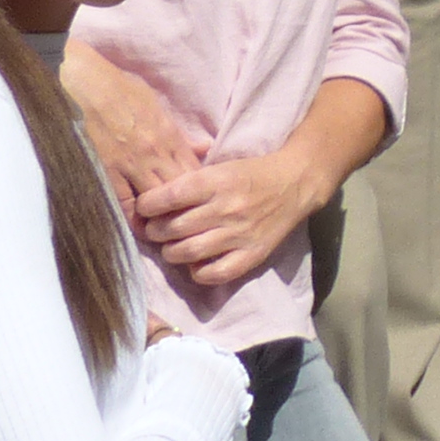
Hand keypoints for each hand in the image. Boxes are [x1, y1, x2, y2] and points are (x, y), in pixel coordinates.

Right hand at [63, 41, 205, 211]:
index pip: (194, 172)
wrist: (86, 83)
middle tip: (187, 225)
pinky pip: (124, 202)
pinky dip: (133, 218)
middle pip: (179, 191)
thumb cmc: (121, 90)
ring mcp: (130, 164)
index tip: (200, 204)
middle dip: (185, 209)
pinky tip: (138, 227)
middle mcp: (154, 153)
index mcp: (168, 136)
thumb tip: (205, 148)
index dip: (199, 191)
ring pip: (155, 201)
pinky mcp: (107, 171)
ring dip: (161, 217)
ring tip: (165, 232)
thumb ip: (181, 134)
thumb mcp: (157, 106)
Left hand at [132, 141, 337, 296]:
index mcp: (217, 181)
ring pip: (188, 252)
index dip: (148, 205)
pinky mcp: (252, 254)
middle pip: (174, 227)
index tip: (143, 208)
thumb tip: (154, 200)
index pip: (170, 196)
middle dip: (155, 231)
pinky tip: (195, 264)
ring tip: (171, 247)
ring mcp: (239, 234)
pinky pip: (215, 273)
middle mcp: (226, 208)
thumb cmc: (252, 173)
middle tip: (154, 230)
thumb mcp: (220, 167)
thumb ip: (190, 182)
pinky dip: (198, 273)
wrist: (295, 183)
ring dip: (171, 252)